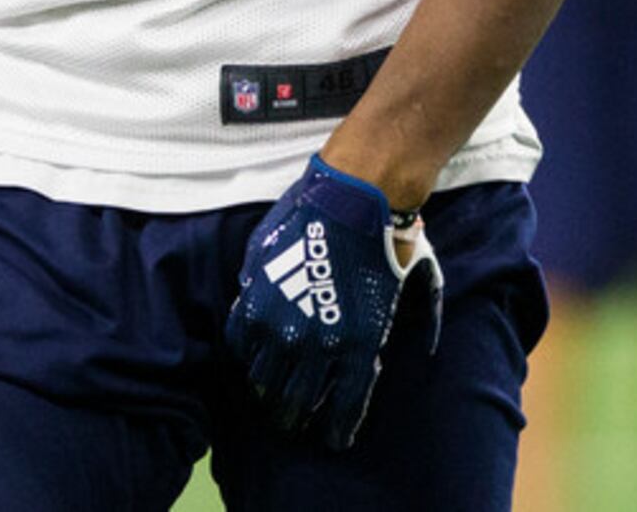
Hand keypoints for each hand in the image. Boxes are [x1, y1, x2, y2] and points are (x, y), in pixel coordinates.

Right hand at [225, 156, 442, 447]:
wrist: (356, 197)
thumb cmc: (385, 244)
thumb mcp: (397, 303)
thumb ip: (377, 337)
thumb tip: (370, 361)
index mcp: (356, 349)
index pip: (340, 412)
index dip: (336, 431)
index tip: (333, 438)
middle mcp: (315, 344)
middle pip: (296, 404)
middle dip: (296, 419)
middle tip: (294, 422)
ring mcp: (280, 322)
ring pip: (263, 380)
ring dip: (267, 393)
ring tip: (269, 396)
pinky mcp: (254, 297)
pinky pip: (239, 342)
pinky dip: (244, 355)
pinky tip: (251, 358)